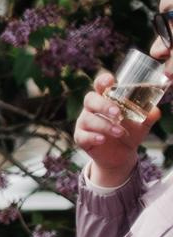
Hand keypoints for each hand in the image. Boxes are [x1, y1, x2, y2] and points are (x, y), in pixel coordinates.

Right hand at [75, 70, 157, 185]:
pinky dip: (93, 137)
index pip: (100, 85)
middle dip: (103, 105)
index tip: (110, 81)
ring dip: (104, 125)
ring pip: (87, 119)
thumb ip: (148, 117)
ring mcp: (84, 123)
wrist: (121, 155)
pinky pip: (82, 135)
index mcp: (105, 99)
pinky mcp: (81, 138)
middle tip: (117, 113)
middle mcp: (92, 109)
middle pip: (90, 99)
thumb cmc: (129, 133)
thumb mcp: (142, 124)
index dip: (102, 81)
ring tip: (120, 132)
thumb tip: (155, 111)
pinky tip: (103, 139)